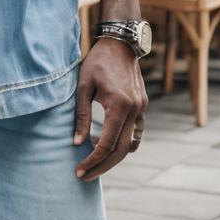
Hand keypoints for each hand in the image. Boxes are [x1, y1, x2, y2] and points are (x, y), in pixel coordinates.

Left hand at [74, 37, 146, 181]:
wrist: (120, 43)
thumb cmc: (97, 62)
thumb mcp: (83, 86)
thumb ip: (81, 115)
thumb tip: (76, 143)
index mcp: (119, 105)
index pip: (105, 144)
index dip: (92, 161)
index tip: (79, 170)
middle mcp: (134, 110)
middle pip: (120, 151)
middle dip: (102, 166)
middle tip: (85, 176)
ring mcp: (141, 109)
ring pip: (131, 144)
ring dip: (114, 158)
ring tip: (96, 165)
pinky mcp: (142, 106)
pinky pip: (136, 133)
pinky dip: (126, 144)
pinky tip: (112, 149)